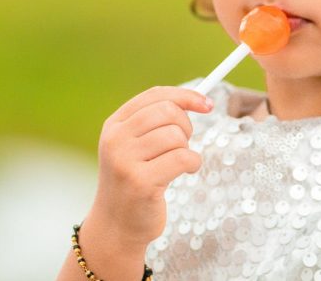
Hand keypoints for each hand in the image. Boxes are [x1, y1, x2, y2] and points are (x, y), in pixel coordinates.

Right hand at [87, 86, 212, 248]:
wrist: (116, 225)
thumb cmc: (134, 180)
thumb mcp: (134, 146)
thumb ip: (156, 121)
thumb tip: (199, 99)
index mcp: (114, 125)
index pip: (154, 95)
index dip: (185, 96)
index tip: (207, 104)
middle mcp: (115, 140)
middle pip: (167, 111)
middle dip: (186, 125)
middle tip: (184, 143)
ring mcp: (125, 161)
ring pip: (176, 136)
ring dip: (187, 148)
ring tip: (178, 163)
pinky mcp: (141, 183)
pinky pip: (183, 158)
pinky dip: (193, 163)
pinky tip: (186, 172)